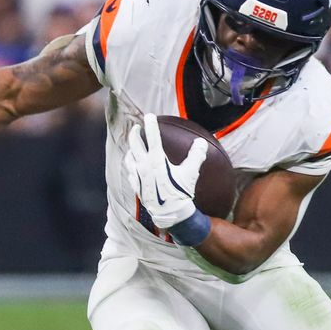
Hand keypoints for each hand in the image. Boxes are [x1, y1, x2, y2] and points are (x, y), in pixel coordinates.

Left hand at [124, 113, 207, 228]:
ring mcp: (138, 176)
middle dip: (135, 133)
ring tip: (133, 146)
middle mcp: (144, 166)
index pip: (152, 136)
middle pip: (135, 144)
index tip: (149, 116)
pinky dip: (131, 165)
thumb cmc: (181, 192)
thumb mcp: (191, 172)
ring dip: (131, 149)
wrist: (170, 213)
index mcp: (157, 160)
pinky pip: (130, 172)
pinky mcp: (136, 186)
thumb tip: (201, 142)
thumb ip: (196, 155)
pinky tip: (133, 166)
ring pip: (129, 157)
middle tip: (136, 127)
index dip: (150, 124)